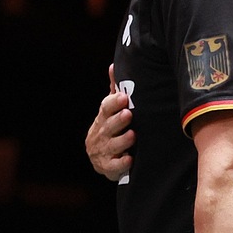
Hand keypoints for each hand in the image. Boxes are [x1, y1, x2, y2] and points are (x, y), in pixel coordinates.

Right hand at [88, 66, 134, 181]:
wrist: (101, 159)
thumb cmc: (110, 129)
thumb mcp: (110, 111)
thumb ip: (114, 92)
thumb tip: (113, 66)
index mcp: (102, 119)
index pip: (105, 109)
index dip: (114, 104)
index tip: (124, 97)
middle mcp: (100, 134)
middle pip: (107, 126)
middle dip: (117, 121)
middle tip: (128, 114)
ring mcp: (102, 151)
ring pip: (111, 145)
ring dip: (122, 141)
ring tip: (132, 135)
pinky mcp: (107, 167)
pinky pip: (113, 166)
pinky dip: (121, 163)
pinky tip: (130, 159)